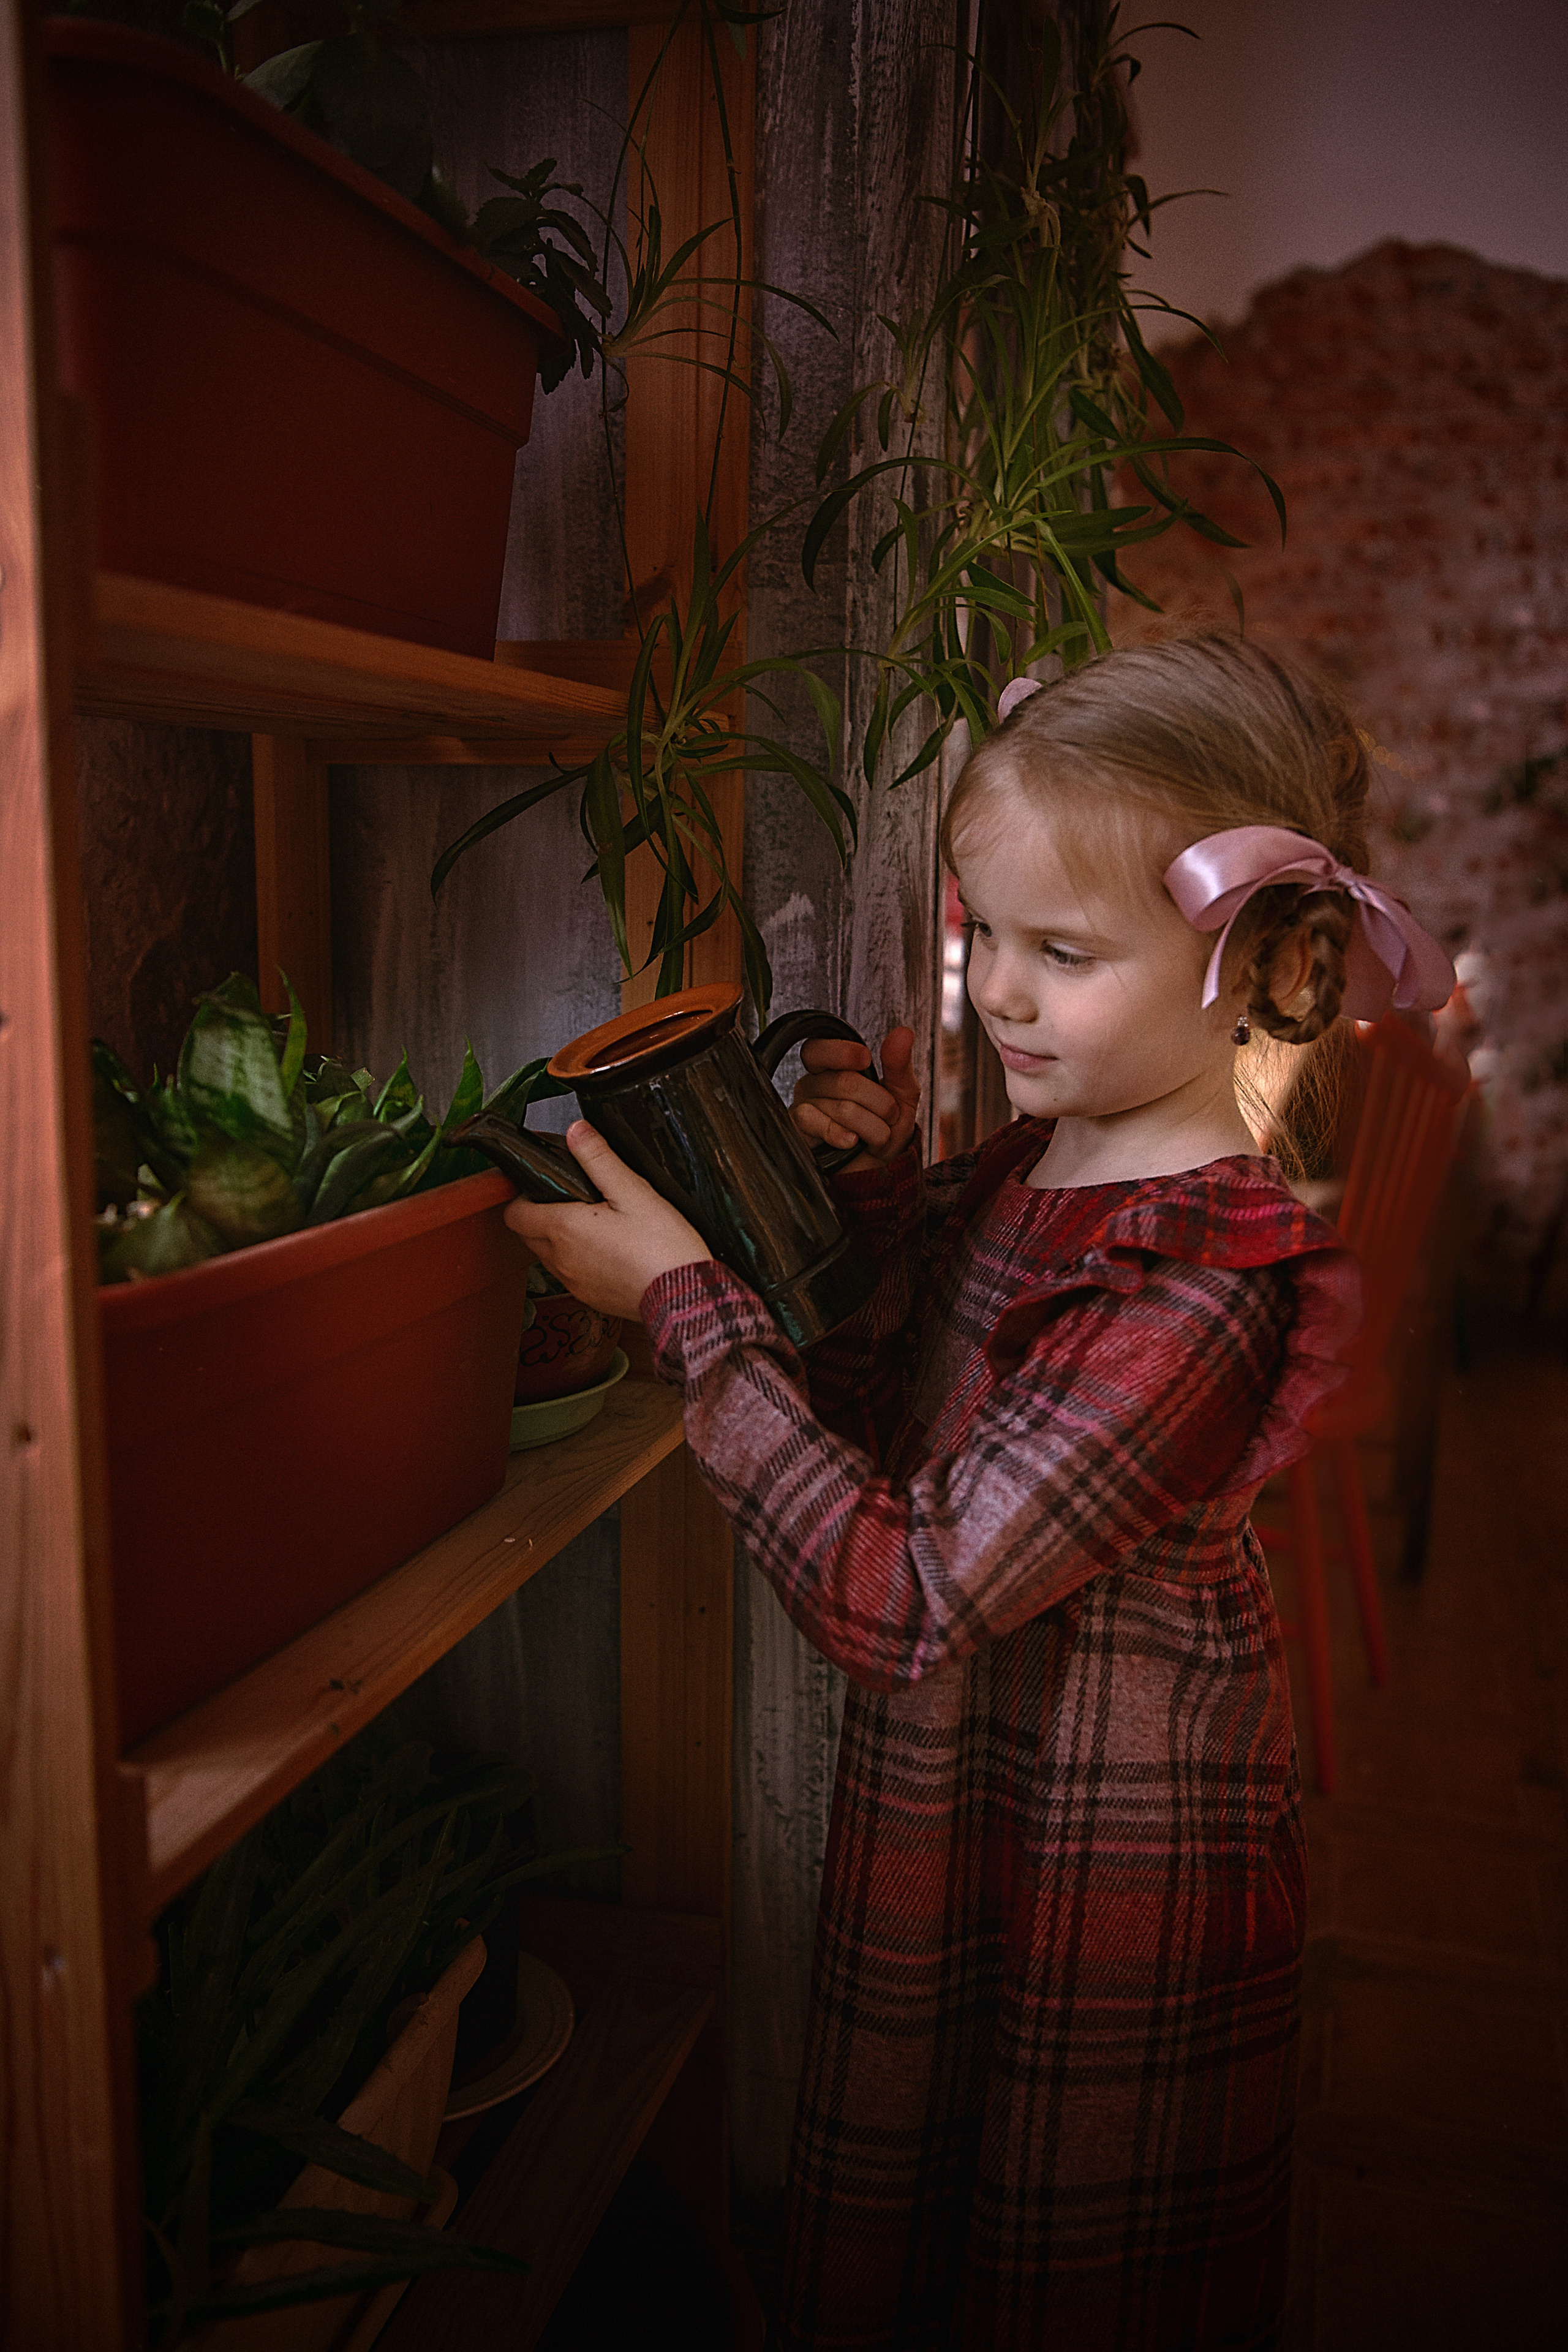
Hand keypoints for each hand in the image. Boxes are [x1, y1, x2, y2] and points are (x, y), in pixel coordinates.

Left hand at [503, 1122, 710, 1319]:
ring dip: (557, 1239)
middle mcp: (561, 1259)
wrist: (684, 1297)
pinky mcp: (590, 1298)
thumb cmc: (663, 1248)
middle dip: (537, 1215)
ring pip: (547, 1256)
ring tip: (591, 1223)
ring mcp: (574, 1282)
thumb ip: (599, 1159)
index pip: (515, 1213)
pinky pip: (570, 1276)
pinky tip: (607, 1250)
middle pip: (527, 1234)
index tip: (541, 1185)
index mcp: (564, 1229)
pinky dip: (577, 1261)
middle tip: (568, 1199)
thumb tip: (576, 1132)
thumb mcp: (633, 1191)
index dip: (522, 1196)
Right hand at [789, 1025, 920, 1169]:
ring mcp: (804, 1109)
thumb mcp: (901, 1094)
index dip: (841, 1052)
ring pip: (843, 1108)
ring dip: (873, 1127)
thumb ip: (899, 1064)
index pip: (819, 1048)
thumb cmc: (885, 1127)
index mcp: (832, 1068)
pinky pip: (816, 1125)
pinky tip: (852, 1142)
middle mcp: (813, 1085)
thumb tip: (903, 1032)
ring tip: (876, 1136)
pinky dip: (842, 1135)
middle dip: (880, 1103)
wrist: (879, 1169)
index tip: (865, 1060)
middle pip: (845, 1081)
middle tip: (889, 1116)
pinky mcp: (799, 1134)